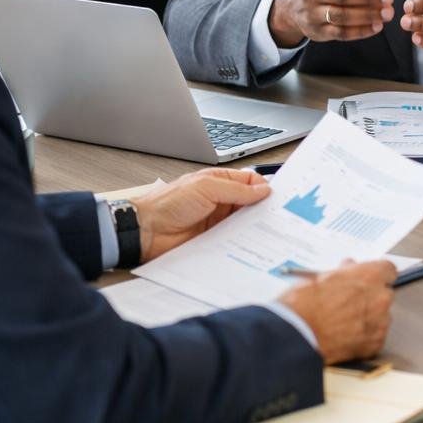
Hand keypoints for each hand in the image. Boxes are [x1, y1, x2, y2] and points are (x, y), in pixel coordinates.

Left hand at [132, 168, 271, 261]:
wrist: (145, 232)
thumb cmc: (167, 204)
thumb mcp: (205, 188)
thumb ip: (236, 189)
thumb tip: (262, 189)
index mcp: (219, 181)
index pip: (250, 180)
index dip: (263, 186)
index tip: (276, 197)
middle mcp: (220, 201)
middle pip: (251, 202)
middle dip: (263, 207)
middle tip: (276, 214)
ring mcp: (218, 221)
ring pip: (245, 222)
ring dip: (254, 226)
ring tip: (266, 230)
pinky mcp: (214, 239)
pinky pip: (235, 239)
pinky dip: (243, 241)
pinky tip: (250, 242)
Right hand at [277, 259, 396, 363]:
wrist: (297, 334)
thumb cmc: (304, 304)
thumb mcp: (320, 277)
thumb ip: (342, 273)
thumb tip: (348, 268)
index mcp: (370, 276)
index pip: (388, 270)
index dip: (375, 275)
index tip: (367, 280)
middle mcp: (380, 298)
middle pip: (384, 294)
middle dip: (370, 297)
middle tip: (349, 303)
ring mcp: (380, 322)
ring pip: (381, 317)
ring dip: (368, 318)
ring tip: (343, 323)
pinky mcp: (375, 344)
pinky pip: (375, 338)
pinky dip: (364, 338)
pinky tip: (345, 337)